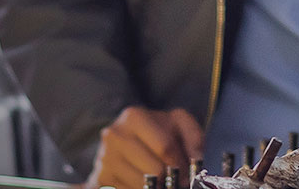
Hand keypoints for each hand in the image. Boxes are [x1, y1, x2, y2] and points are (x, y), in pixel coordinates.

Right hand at [85, 105, 202, 188]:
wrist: (125, 141)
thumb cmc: (157, 132)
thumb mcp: (178, 124)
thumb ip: (194, 137)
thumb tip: (197, 160)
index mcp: (133, 117)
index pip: (166, 148)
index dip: (182, 165)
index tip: (188, 173)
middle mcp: (114, 135)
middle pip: (155, 170)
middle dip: (172, 179)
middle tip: (177, 181)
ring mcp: (104, 158)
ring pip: (143, 185)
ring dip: (158, 188)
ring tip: (162, 182)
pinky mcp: (101, 178)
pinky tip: (146, 184)